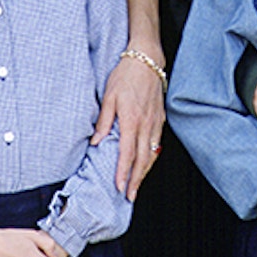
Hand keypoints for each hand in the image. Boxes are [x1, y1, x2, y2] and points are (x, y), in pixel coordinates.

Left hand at [92, 49, 165, 199]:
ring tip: (137, 186)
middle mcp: (146, 124)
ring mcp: (156, 122)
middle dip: (135, 180)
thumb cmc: (126, 75)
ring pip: (152, 154)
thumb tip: (96, 142)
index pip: (127, 153)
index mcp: (131, 120)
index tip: (119, 187)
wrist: (148, 60)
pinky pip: (157, 143)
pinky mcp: (160, 119)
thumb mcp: (109, 95)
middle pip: (142, 159)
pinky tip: (147, 164)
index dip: (123, 172)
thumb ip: (104, 121)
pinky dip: (152, 158)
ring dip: (144, 172)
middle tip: (129, 196)